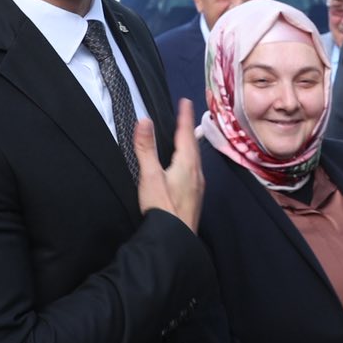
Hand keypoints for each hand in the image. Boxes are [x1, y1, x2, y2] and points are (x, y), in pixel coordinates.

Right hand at [135, 99, 203, 230]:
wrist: (175, 240)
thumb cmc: (163, 208)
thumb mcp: (150, 175)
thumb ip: (146, 148)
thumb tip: (145, 121)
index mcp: (187, 164)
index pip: (185, 133)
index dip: (184, 116)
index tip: (185, 102)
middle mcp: (197, 173)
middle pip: (193, 145)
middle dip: (189, 128)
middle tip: (187, 115)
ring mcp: (198, 186)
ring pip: (196, 159)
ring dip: (191, 144)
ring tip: (188, 137)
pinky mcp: (195, 197)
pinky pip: (195, 171)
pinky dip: (190, 160)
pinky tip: (187, 167)